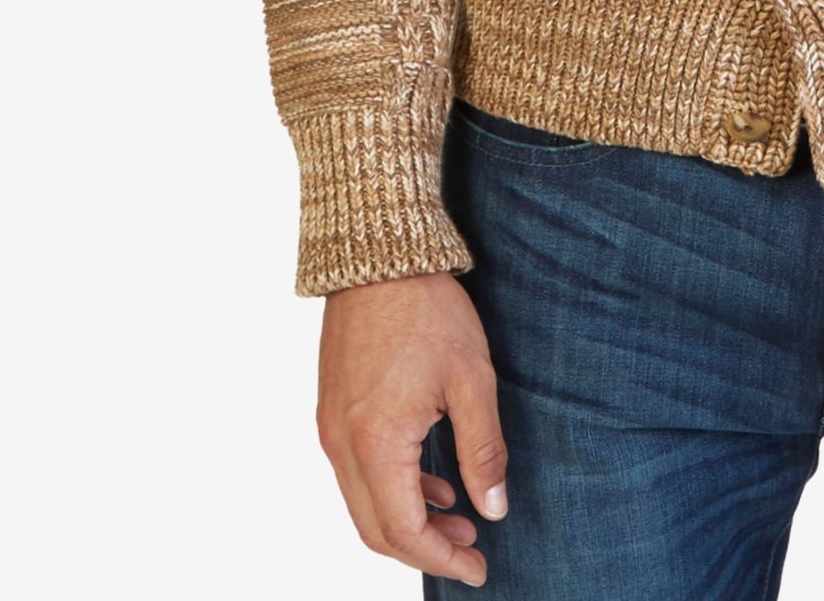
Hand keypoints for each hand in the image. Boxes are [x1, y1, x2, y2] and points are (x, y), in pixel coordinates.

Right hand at [317, 270, 507, 587]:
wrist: (377, 255)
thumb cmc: (427, 309)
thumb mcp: (472, 379)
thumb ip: (483, 449)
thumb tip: (494, 509)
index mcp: (376, 441)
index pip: (404, 530)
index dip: (442, 557)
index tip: (479, 568)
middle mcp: (342, 444)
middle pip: (377, 529)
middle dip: (426, 547)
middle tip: (472, 548)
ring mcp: (330, 428)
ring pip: (364, 504)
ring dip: (409, 519)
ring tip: (460, 515)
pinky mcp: (331, 411)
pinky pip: (356, 472)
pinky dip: (391, 489)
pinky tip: (431, 478)